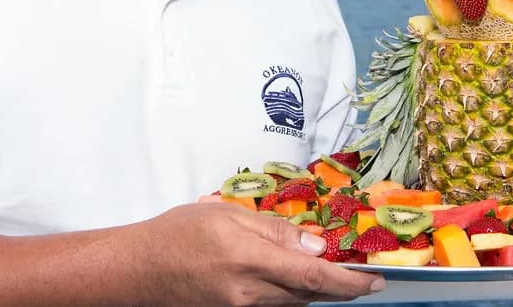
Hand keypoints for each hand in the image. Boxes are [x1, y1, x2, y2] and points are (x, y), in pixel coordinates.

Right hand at [127, 202, 384, 305]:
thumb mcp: (227, 215)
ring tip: (333, 278)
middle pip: (308, 297)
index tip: (375, 281)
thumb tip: (316, 247)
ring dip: (315, 293)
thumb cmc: (178, 234)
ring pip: (292, 305)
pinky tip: (294, 284)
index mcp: (249, 261)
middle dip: (340, 289)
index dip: (350, 283)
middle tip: (363, 278)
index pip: (313, 278)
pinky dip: (290, 297)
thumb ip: (274, 231)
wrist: (137, 270)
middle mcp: (248, 295)